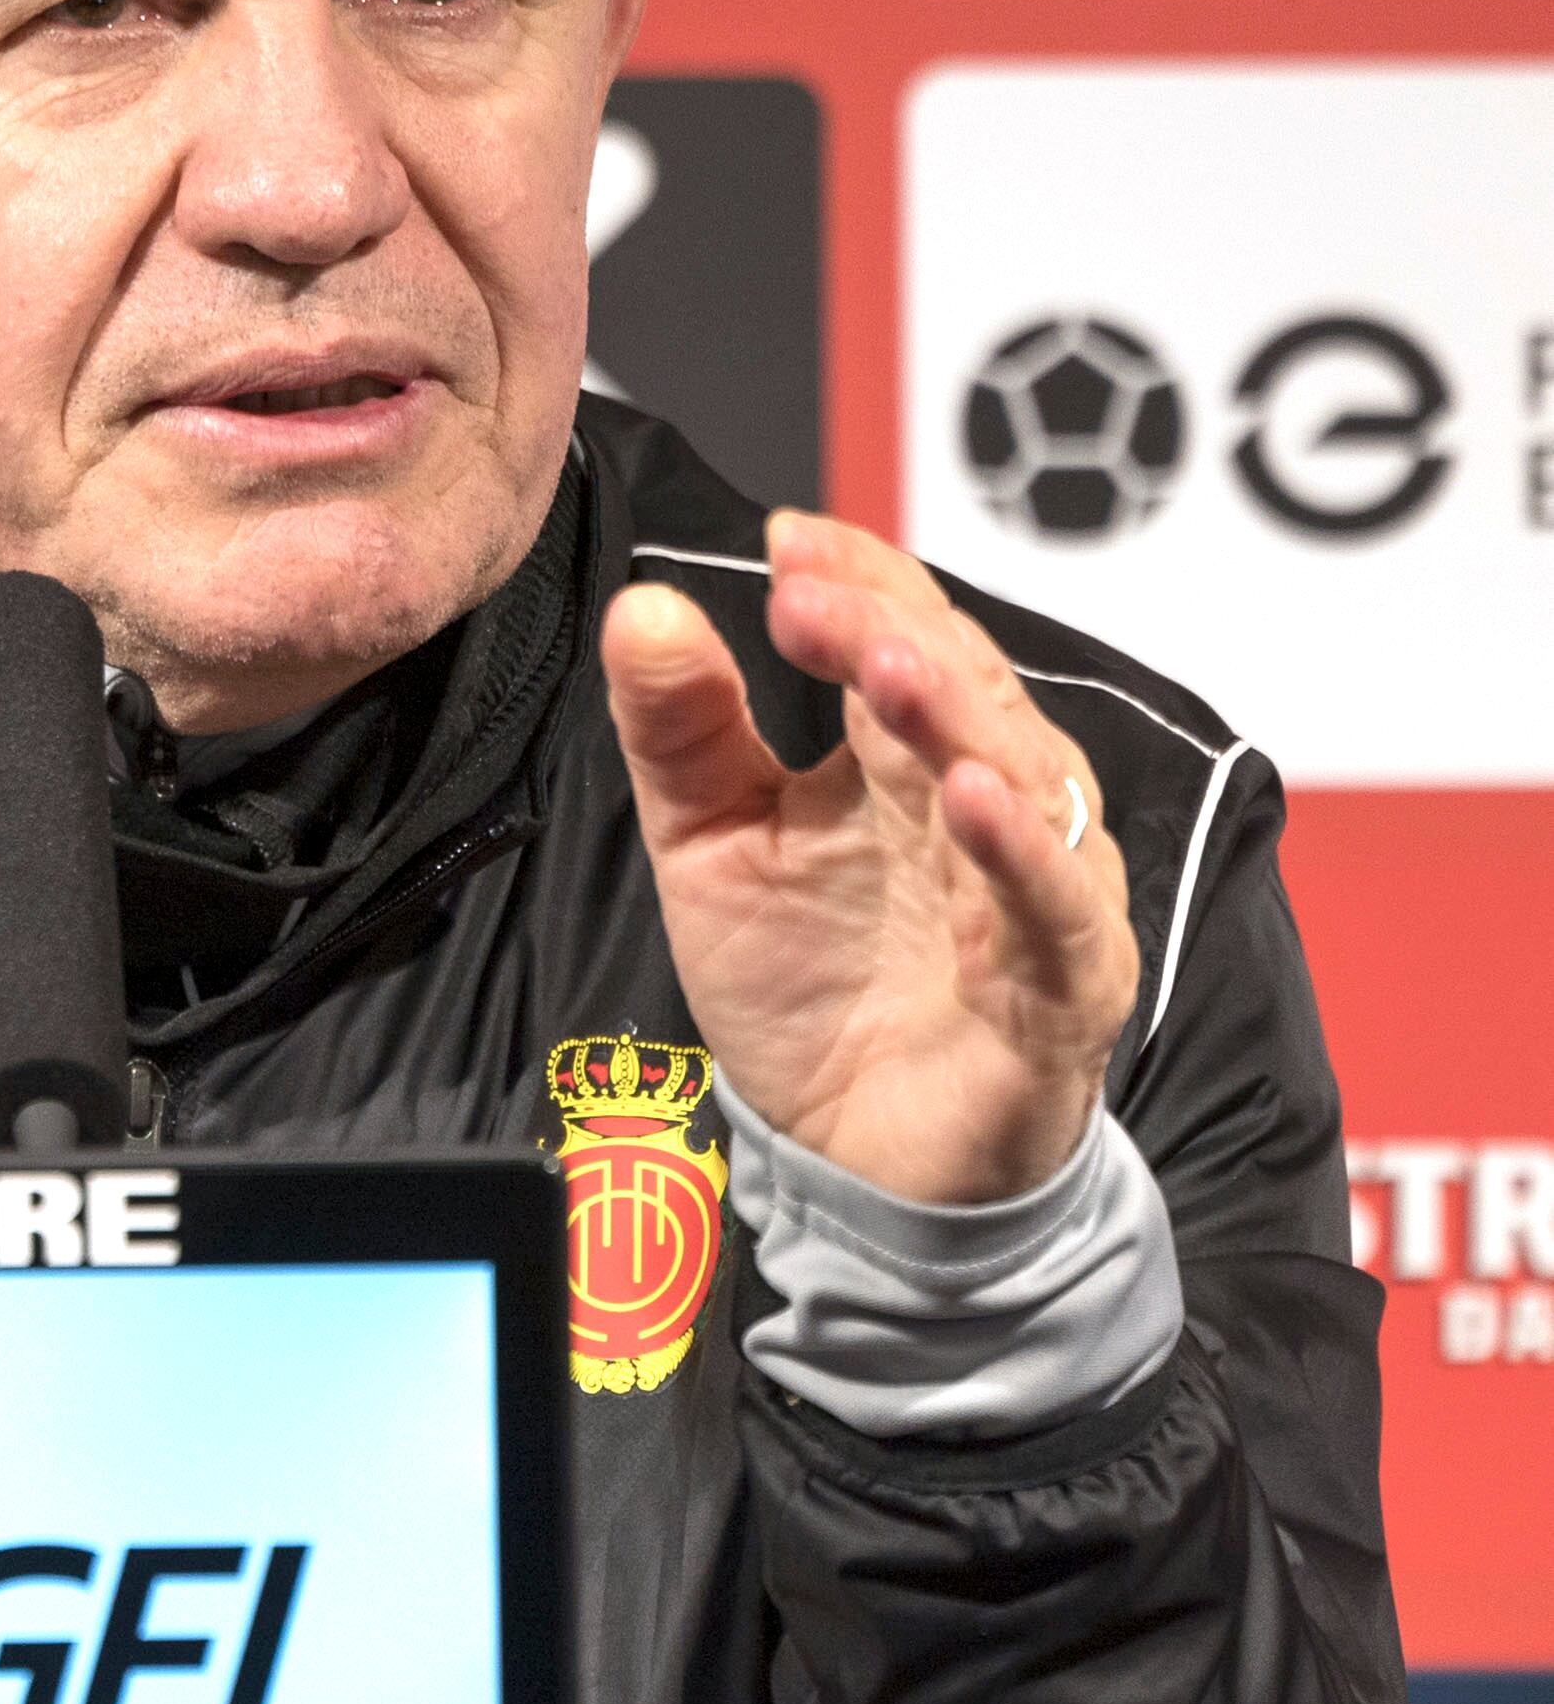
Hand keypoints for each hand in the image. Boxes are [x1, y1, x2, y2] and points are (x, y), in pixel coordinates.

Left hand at [599, 512, 1138, 1206]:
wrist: (851, 1162)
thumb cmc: (804, 985)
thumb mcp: (710, 843)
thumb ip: (681, 729)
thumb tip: (638, 606)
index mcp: (909, 753)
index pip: (905, 628)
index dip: (855, 578)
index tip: (784, 541)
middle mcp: (993, 800)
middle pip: (963, 683)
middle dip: (890, 628)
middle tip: (811, 594)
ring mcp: (1038, 887)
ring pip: (1025, 773)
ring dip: (957, 713)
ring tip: (888, 663)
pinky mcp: (1065, 985)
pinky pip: (1055, 907)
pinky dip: (1022, 852)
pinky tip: (974, 797)